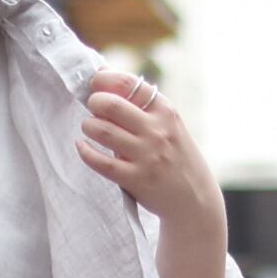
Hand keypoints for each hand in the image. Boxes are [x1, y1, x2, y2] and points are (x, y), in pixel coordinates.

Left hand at [77, 69, 223, 233]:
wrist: (194, 198)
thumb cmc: (175, 157)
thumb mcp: (168, 125)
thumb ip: (142, 107)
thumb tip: (104, 78)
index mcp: (165, 111)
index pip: (129, 83)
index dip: (104, 80)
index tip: (95, 85)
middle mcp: (157, 130)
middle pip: (111, 104)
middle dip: (93, 102)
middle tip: (91, 108)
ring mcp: (147, 155)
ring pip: (103, 131)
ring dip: (88, 126)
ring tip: (88, 127)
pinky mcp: (136, 179)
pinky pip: (101, 162)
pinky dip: (86, 152)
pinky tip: (82, 147)